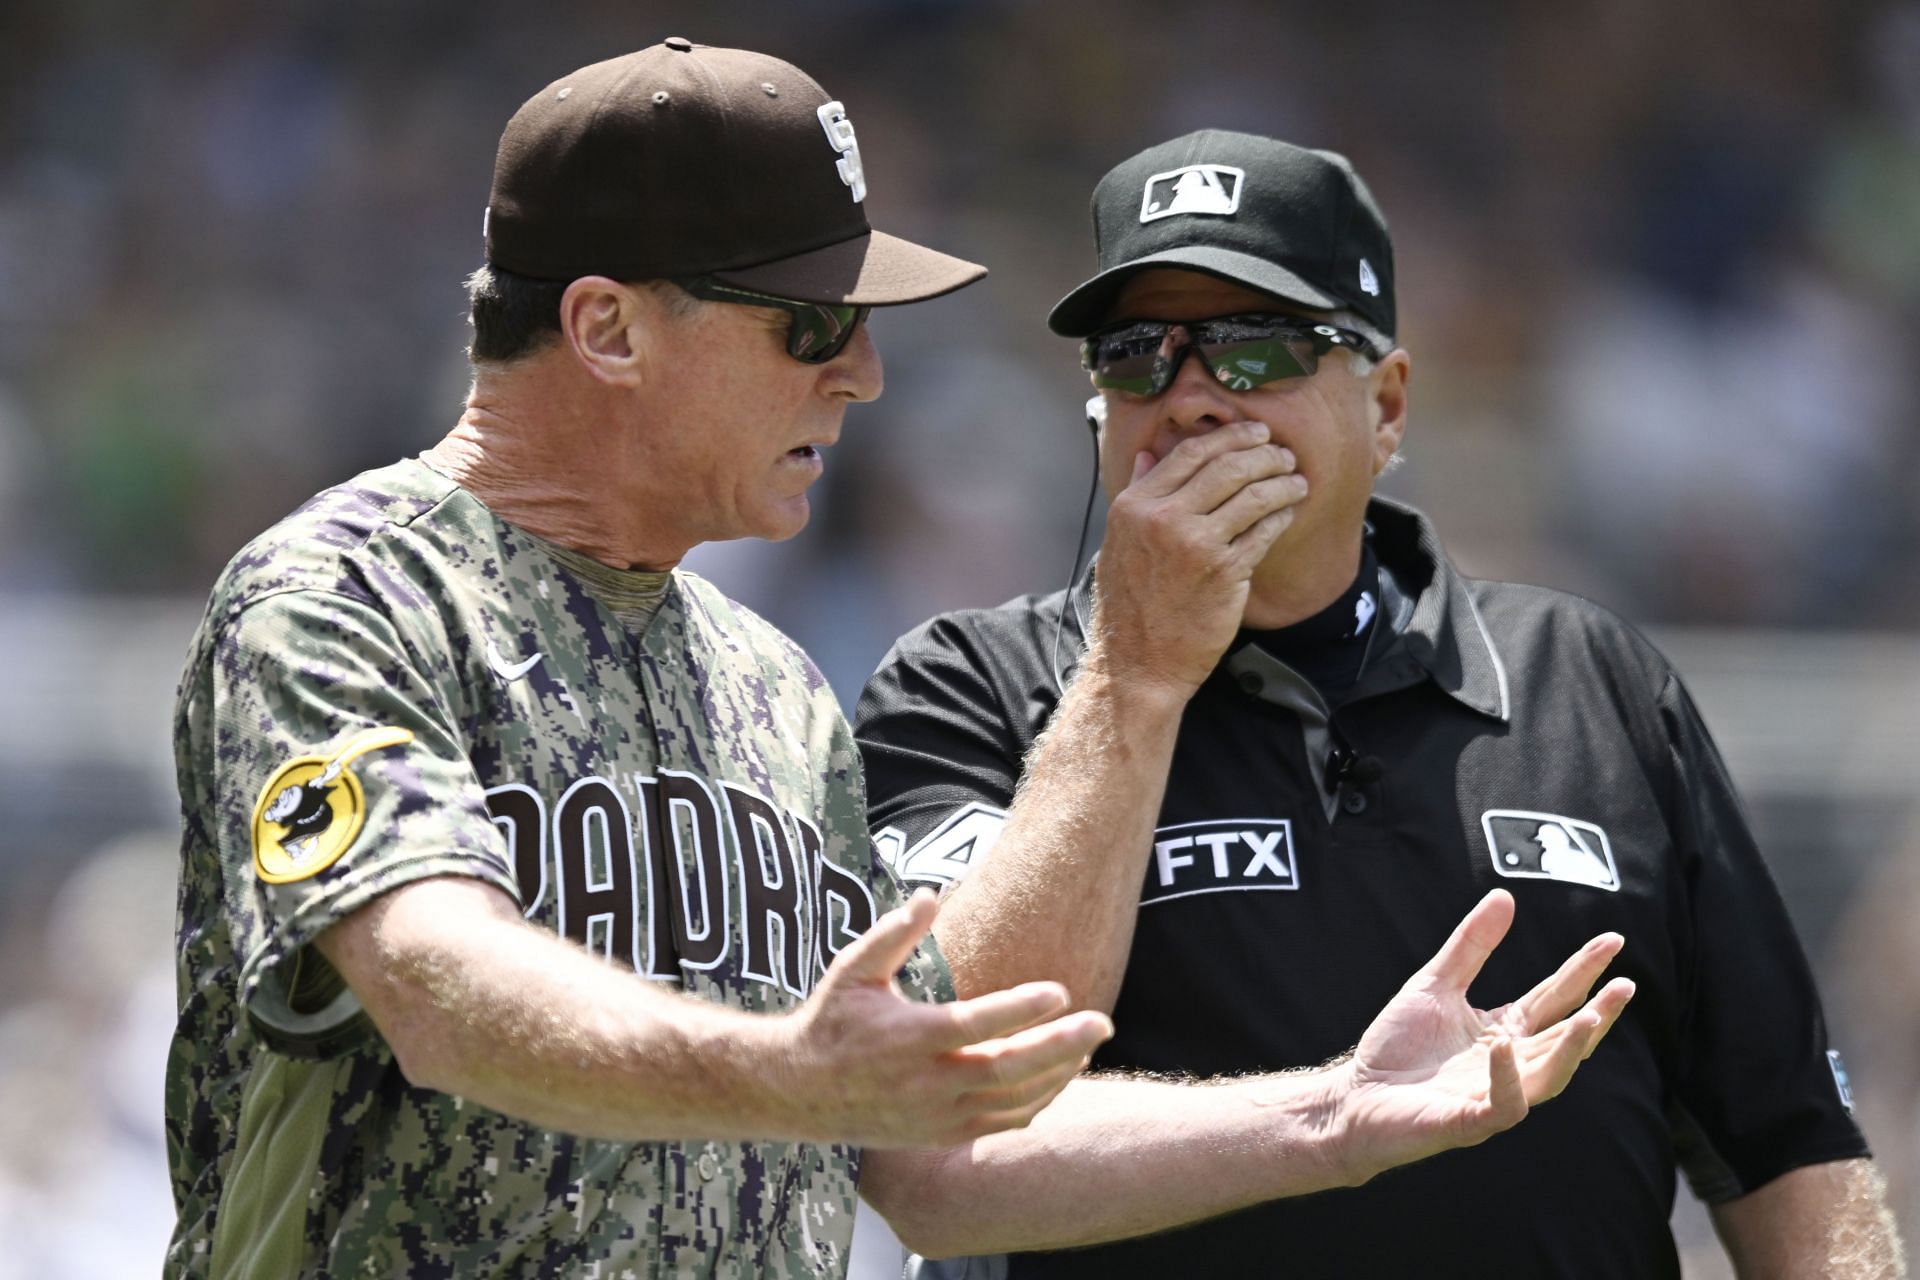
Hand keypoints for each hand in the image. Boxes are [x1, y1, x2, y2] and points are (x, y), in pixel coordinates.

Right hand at [777, 889, 1113, 1147]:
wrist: (801, 1093)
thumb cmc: (832, 1021)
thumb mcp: (854, 969)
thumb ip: (893, 932)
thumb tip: (930, 894)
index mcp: (909, 1037)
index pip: (977, 1024)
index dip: (1021, 1009)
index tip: (1060, 990)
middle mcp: (928, 1082)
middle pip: (1008, 1069)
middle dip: (1062, 1046)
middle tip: (1103, 1022)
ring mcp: (938, 1114)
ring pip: (1013, 1102)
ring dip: (1057, 1074)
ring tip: (1089, 1045)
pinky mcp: (944, 1135)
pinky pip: (1003, 1122)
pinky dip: (1038, 1102)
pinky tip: (1059, 1075)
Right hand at [1086, 421, 1306, 698]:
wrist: (1139, 662)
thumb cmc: (1130, 605)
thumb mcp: (1118, 541)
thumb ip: (1136, 493)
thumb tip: (1149, 455)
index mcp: (1134, 506)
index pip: (1190, 453)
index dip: (1230, 437)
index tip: (1254, 433)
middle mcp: (1162, 519)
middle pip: (1227, 466)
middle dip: (1265, 454)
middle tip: (1283, 454)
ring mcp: (1195, 545)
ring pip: (1253, 495)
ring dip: (1282, 482)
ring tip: (1296, 481)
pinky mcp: (1224, 572)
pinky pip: (1264, 531)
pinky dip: (1282, 516)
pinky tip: (1289, 512)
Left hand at [1323, 889, 1634, 1183]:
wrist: (1355, 1097)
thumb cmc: (1397, 1048)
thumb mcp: (1435, 984)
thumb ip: (1471, 945)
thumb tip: (1505, 896)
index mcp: (1505, 1033)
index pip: (1554, 999)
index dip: (1583, 971)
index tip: (1613, 939)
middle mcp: (1509, 1065)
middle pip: (1566, 1039)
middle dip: (1599, 1014)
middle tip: (1626, 985)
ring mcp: (1492, 1095)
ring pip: (1550, 1077)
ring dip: (1572, 1049)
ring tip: (1591, 1017)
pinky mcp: (1468, 1122)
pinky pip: (1502, 1106)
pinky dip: (1508, 1080)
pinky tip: (1505, 1048)